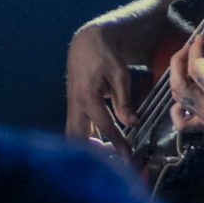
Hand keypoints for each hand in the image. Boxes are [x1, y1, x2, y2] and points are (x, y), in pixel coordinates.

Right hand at [65, 20, 137, 145]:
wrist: (86, 42)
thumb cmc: (105, 55)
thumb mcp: (120, 74)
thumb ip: (124, 101)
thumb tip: (131, 123)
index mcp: (88, 96)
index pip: (105, 127)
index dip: (118, 144)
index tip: (128, 156)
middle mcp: (75, 104)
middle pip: (77, 139)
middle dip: (93, 153)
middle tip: (114, 159)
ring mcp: (71, 106)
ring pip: (73, 135)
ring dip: (89, 147)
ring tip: (109, 153)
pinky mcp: (73, 106)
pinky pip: (76, 127)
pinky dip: (87, 138)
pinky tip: (102, 142)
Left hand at [170, 26, 203, 133]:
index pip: (196, 70)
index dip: (195, 50)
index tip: (201, 38)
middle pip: (180, 84)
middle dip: (179, 61)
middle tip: (189, 47)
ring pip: (178, 99)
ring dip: (177, 78)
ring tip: (186, 64)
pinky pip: (183, 123)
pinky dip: (176, 110)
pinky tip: (182, 98)